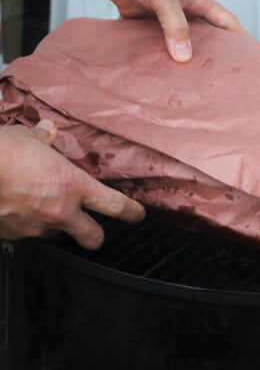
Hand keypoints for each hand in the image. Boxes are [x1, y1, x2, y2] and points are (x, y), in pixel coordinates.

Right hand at [0, 120, 144, 248]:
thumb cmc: (1, 151)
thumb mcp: (28, 139)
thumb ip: (44, 139)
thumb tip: (47, 131)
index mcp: (74, 186)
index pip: (116, 206)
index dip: (132, 213)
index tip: (137, 215)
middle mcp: (60, 211)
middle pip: (94, 238)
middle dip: (96, 236)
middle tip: (92, 227)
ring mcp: (36, 227)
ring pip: (58, 237)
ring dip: (56, 227)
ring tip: (43, 209)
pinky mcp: (12, 237)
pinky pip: (28, 236)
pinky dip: (28, 226)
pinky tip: (16, 210)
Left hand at [29, 0, 245, 61]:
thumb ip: (175, 26)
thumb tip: (184, 57)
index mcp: (197, 0)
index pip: (226, 22)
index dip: (239, 38)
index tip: (249, 56)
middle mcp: (182, 8)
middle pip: (202, 36)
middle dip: (208, 55)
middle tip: (215, 78)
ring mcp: (161, 14)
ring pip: (174, 41)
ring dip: (176, 57)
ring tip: (183, 80)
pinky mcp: (139, 18)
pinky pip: (148, 41)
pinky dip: (150, 53)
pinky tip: (151, 68)